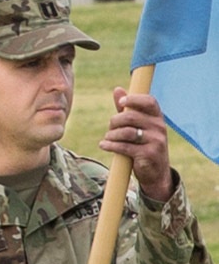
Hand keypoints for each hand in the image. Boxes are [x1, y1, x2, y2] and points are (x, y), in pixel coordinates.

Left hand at [99, 87, 173, 201]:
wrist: (156, 173)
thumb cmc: (144, 144)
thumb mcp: (138, 126)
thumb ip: (127, 109)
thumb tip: (117, 89)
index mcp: (158, 117)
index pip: (149, 101)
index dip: (134, 99)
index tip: (120, 103)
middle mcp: (160, 127)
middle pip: (131, 117)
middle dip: (115, 121)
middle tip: (110, 128)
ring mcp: (156, 141)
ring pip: (126, 132)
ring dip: (112, 135)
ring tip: (107, 138)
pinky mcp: (148, 155)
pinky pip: (125, 146)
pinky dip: (111, 145)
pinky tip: (104, 145)